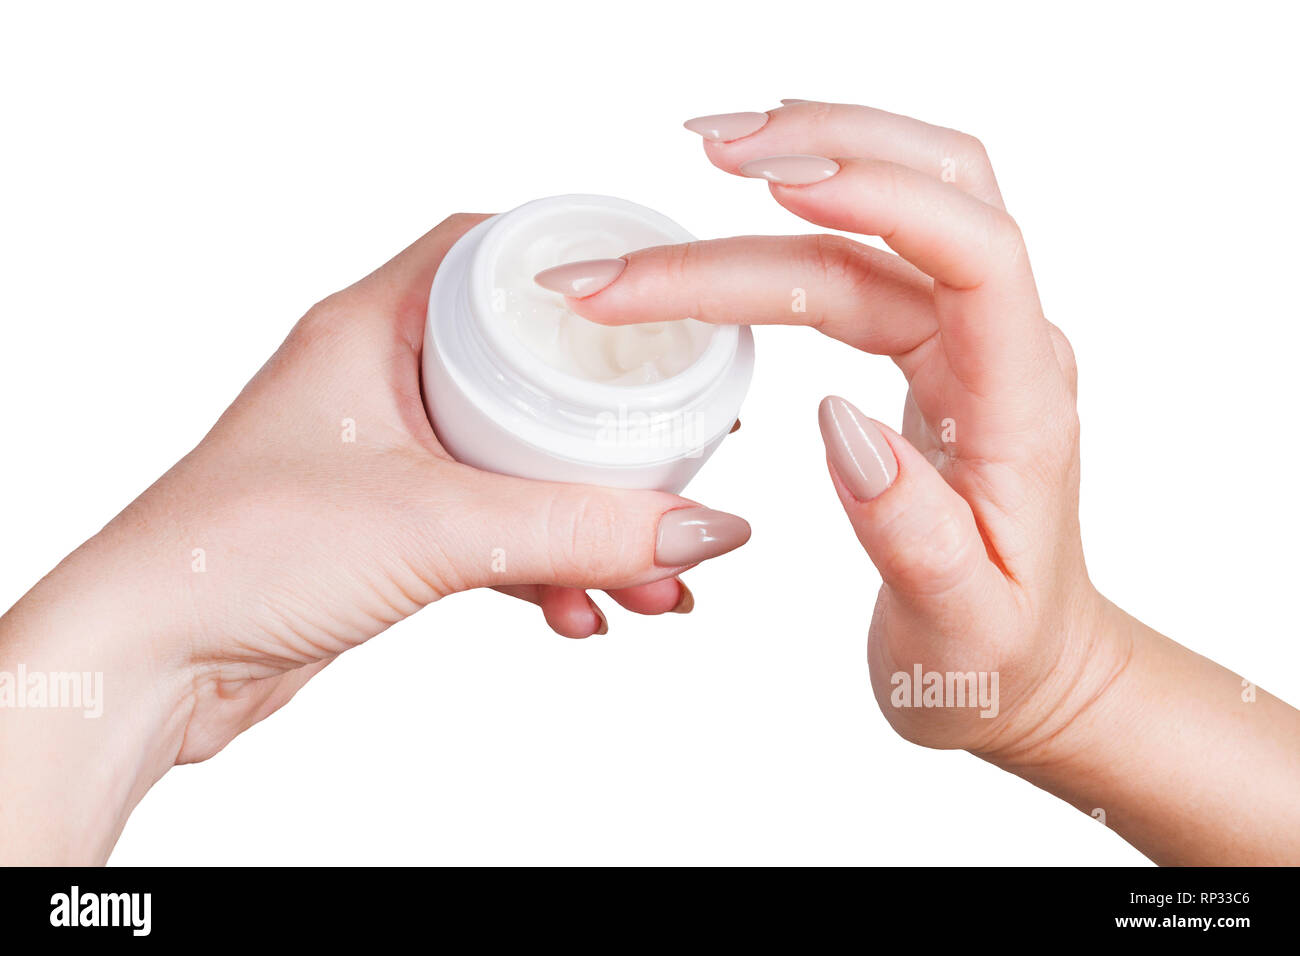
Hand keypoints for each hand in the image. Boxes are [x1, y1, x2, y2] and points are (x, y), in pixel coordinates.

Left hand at [0, 213, 749, 861]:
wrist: (151, 665)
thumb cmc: (236, 556)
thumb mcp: (436, 527)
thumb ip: (581, 530)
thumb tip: (703, 525)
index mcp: (371, 329)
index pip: (488, 256)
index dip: (577, 276)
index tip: (655, 312)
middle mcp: (376, 382)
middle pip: (523, 372)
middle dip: (608, 432)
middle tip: (679, 457)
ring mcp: (384, 461)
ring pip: (517, 467)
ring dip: (589, 522)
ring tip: (653, 577)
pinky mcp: (388, 533)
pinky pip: (492, 534)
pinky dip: (545, 568)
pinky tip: (581, 611)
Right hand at [549, 101, 1108, 756]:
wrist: (1031, 672)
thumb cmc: (997, 660)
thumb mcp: (958, 627)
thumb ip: (908, 531)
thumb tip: (835, 421)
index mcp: (1020, 410)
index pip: (977, 255)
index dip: (884, 199)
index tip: (775, 187)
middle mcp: (1001, 351)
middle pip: (933, 197)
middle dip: (820, 156)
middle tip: (707, 152)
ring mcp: (965, 341)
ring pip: (892, 210)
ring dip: (808, 161)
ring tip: (710, 149)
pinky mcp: (926, 346)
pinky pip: (865, 251)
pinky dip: (802, 212)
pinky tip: (752, 192)